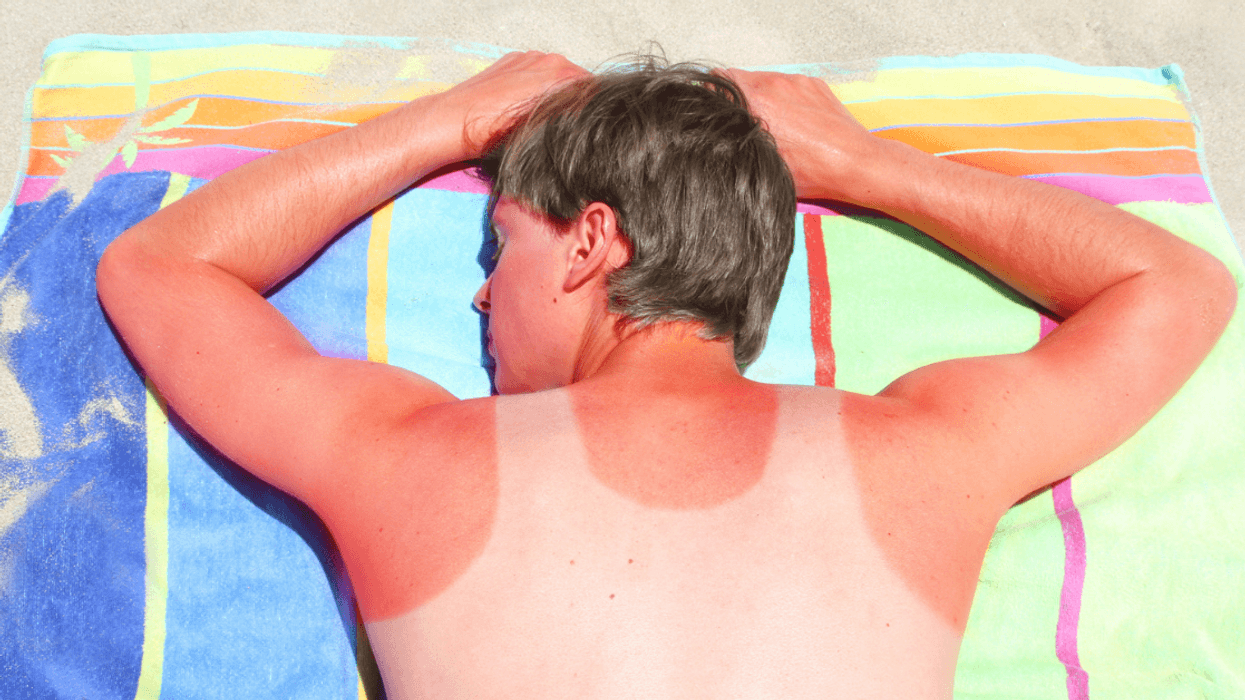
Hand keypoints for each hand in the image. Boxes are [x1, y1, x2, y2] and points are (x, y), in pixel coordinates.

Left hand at [434, 51, 588, 160]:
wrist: (455, 120)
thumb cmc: (495, 131)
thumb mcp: (541, 130)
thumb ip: (566, 116)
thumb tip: (581, 119)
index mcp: (560, 74)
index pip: (592, 88)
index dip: (591, 108)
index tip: (586, 124)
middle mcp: (547, 60)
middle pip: (575, 79)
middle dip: (574, 99)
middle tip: (567, 123)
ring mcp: (528, 58)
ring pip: (554, 74)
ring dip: (554, 91)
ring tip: (544, 116)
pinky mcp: (511, 61)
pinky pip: (534, 71)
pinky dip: (535, 84)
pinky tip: (524, 105)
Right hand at [724, 68, 879, 202]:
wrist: (854, 164)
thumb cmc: (812, 172)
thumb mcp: (762, 163)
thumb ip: (737, 141)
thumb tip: (722, 135)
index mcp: (757, 102)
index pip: (719, 82)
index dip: (712, 97)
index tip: (716, 112)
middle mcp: (776, 84)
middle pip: (740, 78)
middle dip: (737, 98)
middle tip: (743, 123)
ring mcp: (797, 81)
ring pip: (765, 81)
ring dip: (761, 97)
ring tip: (772, 125)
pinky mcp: (814, 84)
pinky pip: (788, 84)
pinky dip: (784, 98)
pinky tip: (793, 122)